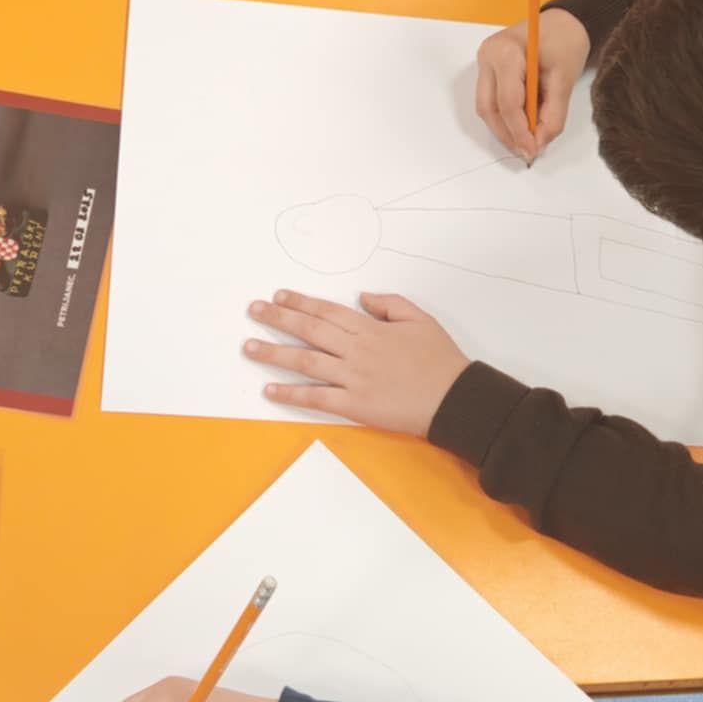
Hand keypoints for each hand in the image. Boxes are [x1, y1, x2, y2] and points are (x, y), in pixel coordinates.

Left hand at [244, 289, 468, 432]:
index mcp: (371, 329)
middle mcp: (356, 350)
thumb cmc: (441, 359)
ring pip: (305, 361)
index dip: (300, 302)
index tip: (278, 296)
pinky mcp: (354, 405)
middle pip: (309, 330)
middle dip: (277, 319)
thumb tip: (362, 297)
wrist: (454, 398)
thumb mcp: (420, 319)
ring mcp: (353, 378)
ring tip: (249, 347)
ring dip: (274, 353)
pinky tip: (269, 390)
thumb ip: (389, 304)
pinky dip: (291, 394)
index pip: (327, 311)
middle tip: (253, 311)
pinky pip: (316, 397)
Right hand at [476, 7, 590, 159]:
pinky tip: (522, 125)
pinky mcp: (488, 70)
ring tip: (526, 141)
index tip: (533, 150)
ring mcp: (484, 63)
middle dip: (508, 134)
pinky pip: (491, 100)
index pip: (507, 102)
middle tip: (527, 151)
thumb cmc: (565, 41)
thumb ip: (553, 115)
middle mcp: (487, 56)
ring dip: (505, 128)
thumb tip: (540, 143)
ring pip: (486, 107)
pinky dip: (506, 117)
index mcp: (505, 52)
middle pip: (488, 108)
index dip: (519, 131)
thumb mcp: (565, 80)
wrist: (564, 21)